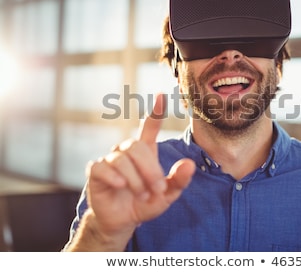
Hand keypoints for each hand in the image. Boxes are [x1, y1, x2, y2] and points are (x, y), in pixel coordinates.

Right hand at [84, 93, 195, 247]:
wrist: (123, 221)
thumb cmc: (145, 203)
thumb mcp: (167, 195)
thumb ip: (179, 180)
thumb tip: (190, 164)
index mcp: (146, 152)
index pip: (149, 127)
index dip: (155, 112)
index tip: (161, 95)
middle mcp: (127, 151)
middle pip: (136, 146)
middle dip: (150, 170)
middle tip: (157, 190)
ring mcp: (110, 160)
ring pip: (122, 159)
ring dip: (135, 179)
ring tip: (142, 195)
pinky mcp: (96, 172)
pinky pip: (102, 167)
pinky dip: (114, 177)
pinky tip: (120, 186)